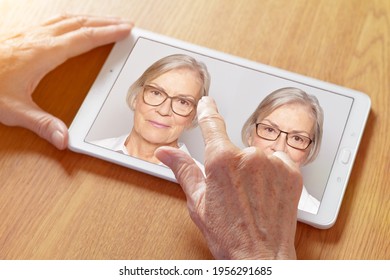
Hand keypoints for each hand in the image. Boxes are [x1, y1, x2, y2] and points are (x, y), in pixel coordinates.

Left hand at [0, 14, 132, 148]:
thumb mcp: (13, 110)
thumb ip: (41, 124)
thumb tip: (64, 139)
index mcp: (43, 53)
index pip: (83, 39)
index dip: (107, 34)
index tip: (125, 30)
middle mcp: (38, 38)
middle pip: (79, 24)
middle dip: (105, 22)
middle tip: (124, 23)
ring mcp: (29, 33)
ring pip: (67, 19)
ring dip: (90, 18)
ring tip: (106, 21)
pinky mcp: (22, 34)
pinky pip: (54, 21)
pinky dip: (72, 20)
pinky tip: (74, 24)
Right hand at [155, 96, 302, 258]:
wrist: (261, 258)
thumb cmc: (229, 235)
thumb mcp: (198, 202)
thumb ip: (183, 169)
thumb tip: (166, 152)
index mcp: (221, 160)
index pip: (212, 124)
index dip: (208, 111)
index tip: (207, 103)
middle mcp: (249, 156)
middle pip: (235, 148)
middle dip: (231, 164)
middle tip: (232, 191)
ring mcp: (273, 162)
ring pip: (256, 155)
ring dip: (252, 169)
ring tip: (250, 196)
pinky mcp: (292, 171)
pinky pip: (277, 161)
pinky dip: (271, 172)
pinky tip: (265, 193)